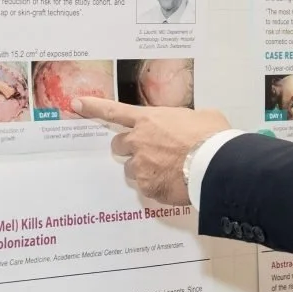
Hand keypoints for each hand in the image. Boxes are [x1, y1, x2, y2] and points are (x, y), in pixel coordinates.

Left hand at [74, 98, 228, 206]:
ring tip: (167, 171)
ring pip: (131, 169)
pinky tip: (174, 184)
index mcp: (149, 119)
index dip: (94, 107)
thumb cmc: (212, 137)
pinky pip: (146, 187)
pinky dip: (157, 186)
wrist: (215, 165)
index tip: (76, 104)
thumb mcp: (201, 116)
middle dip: (130, 148)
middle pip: (119, 145)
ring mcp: (140, 166)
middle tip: (149, 152)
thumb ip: (185, 120)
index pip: (114, 110)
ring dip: (143, 169)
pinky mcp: (147, 187)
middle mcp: (138, 141)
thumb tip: (192, 125)